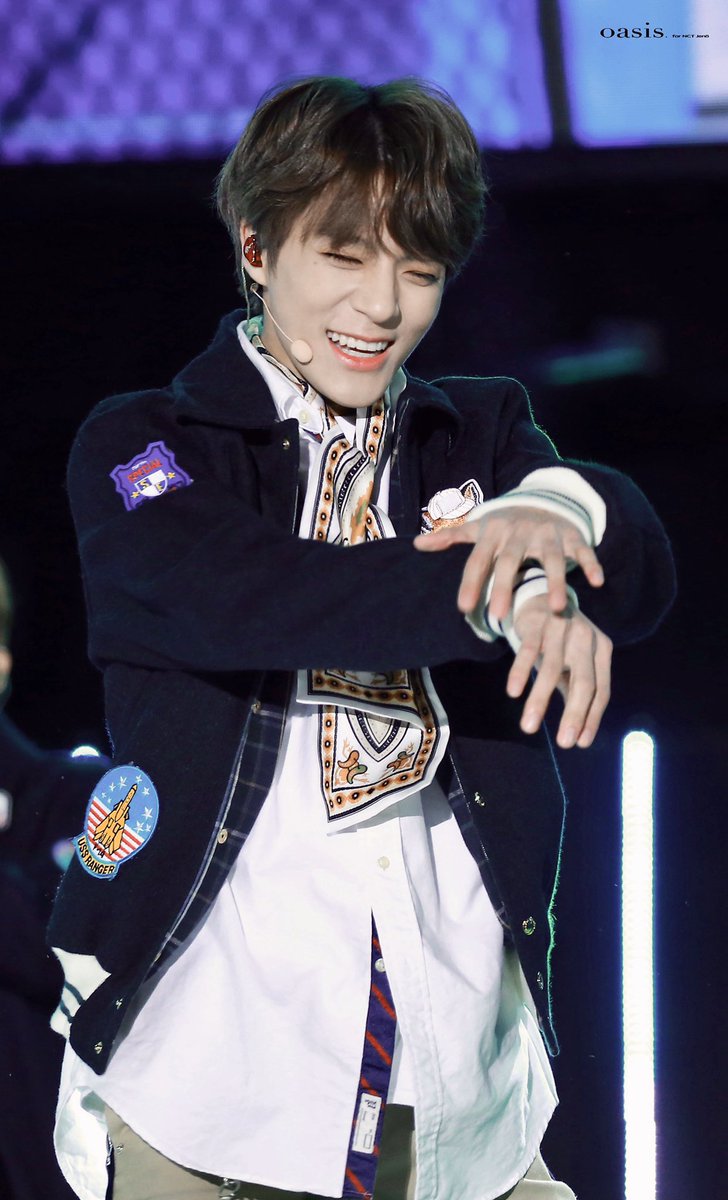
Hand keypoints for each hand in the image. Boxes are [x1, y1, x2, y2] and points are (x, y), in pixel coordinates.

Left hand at [414, 505, 603, 623]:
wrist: (542, 500)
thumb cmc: (504, 526)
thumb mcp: (478, 528)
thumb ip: (450, 538)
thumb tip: (416, 545)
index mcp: (493, 533)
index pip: (478, 560)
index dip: (471, 583)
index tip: (463, 609)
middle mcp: (519, 532)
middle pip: (511, 561)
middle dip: (505, 587)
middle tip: (499, 617)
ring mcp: (548, 533)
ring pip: (551, 558)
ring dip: (556, 582)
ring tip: (557, 609)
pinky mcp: (572, 535)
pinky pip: (583, 550)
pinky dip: (591, 564)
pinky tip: (596, 583)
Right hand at [509, 594, 611, 747]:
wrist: (542, 595)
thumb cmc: (561, 639)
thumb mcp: (575, 661)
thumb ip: (576, 690)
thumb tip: (579, 734)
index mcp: (601, 649)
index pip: (601, 690)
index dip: (591, 717)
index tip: (580, 743)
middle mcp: (586, 638)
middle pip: (584, 682)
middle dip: (574, 714)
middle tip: (564, 743)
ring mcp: (562, 629)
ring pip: (552, 670)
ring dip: (540, 700)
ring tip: (529, 727)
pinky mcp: (537, 623)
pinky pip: (528, 651)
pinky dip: (520, 672)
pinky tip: (513, 692)